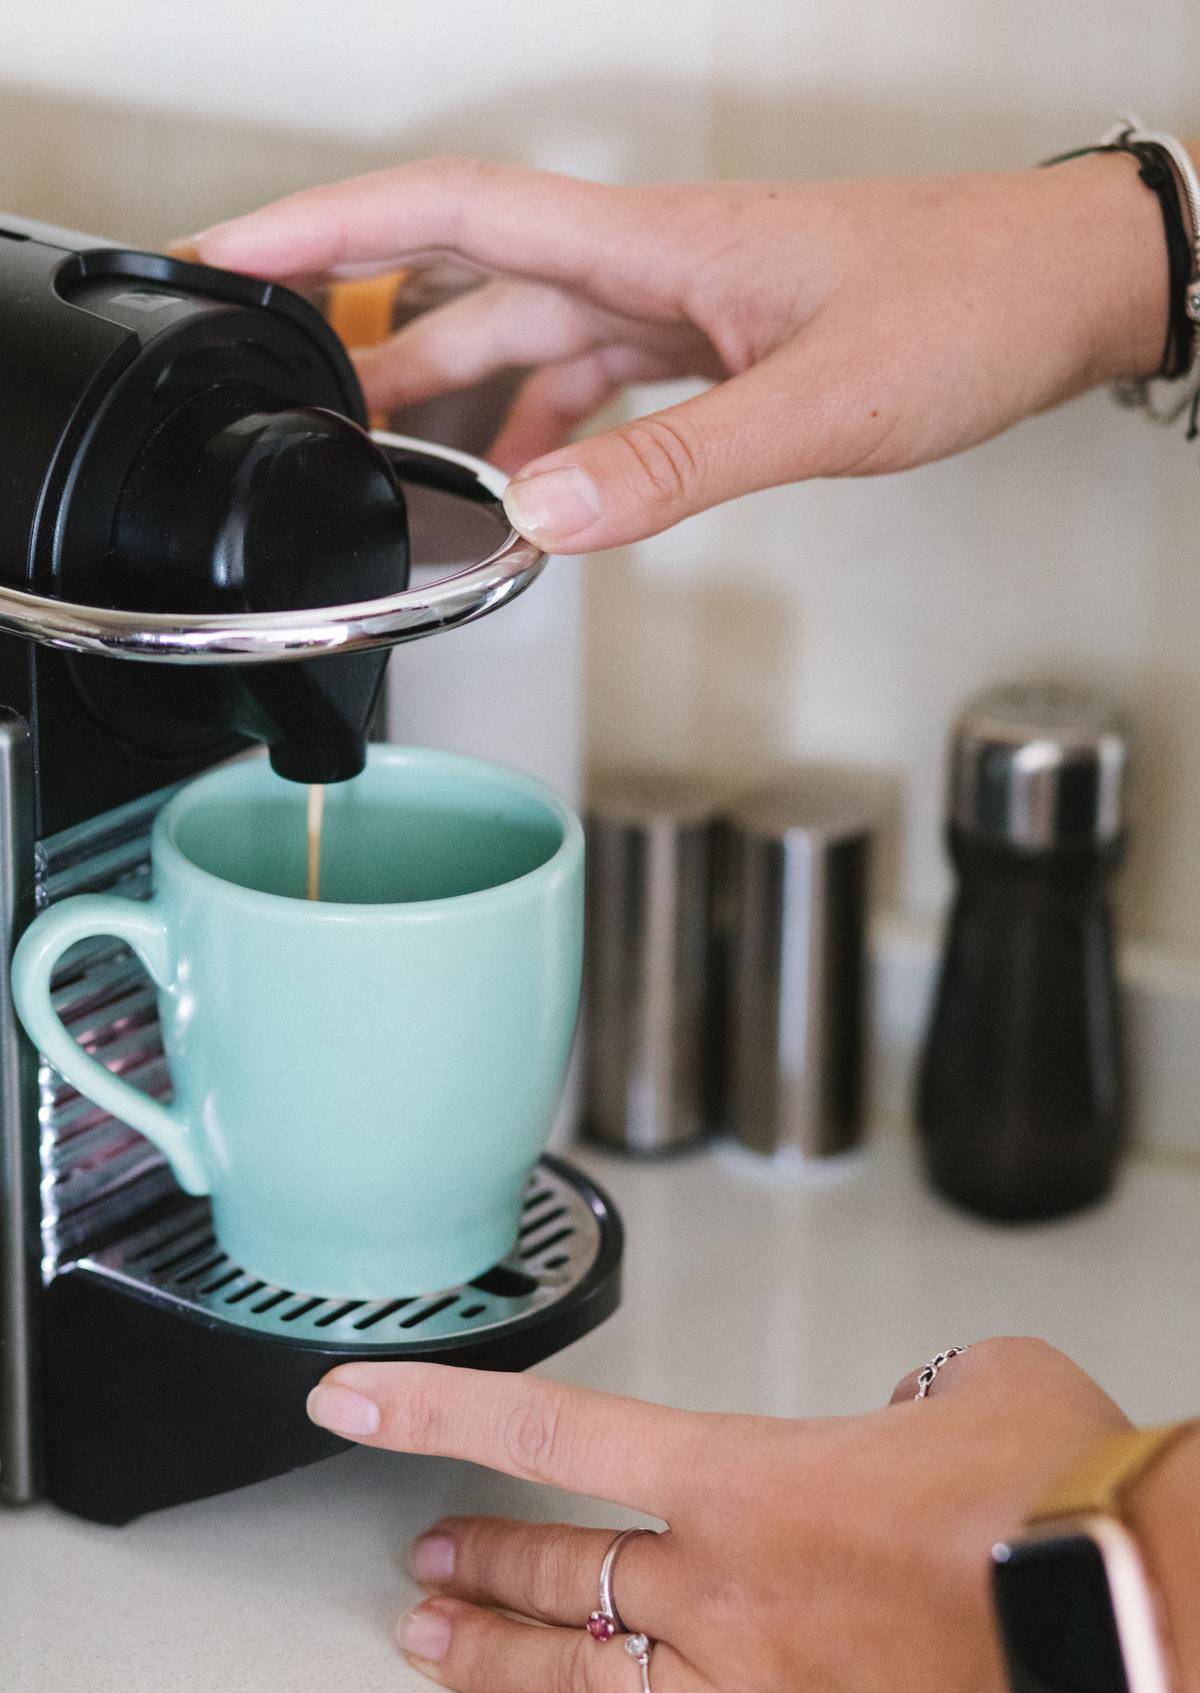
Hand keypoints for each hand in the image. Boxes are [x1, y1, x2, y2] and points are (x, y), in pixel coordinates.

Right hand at [181, 151, 1168, 554]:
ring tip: (390, 470)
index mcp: (651, 246)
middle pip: (468, 291)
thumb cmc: (969, 305)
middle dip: (366, 342)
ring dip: (456, 406)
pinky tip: (538, 491)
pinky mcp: (717, 344)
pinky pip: (600, 385)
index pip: (449, 214)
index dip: (326, 231)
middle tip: (286, 400)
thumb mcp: (818, 402)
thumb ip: (677, 464)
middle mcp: (649, 266)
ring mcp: (681, 304)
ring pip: (529, 346)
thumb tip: (545, 517)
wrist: (1066, 290)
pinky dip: (552, 439)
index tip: (231, 255)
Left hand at [305, 1336, 1126, 1692]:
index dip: (433, 1409)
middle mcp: (726, 1591)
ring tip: (429, 1645)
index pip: (551, 1431)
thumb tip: (911, 1420)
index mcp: (753, 1474)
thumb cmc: (1066, 1497)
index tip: (354, 1396)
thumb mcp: (983, 1385)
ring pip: (581, 1682)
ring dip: (495, 1660)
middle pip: (560, 1572)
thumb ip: (917, 1394)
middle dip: (480, 1559)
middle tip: (424, 1556)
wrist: (1139, 1620)